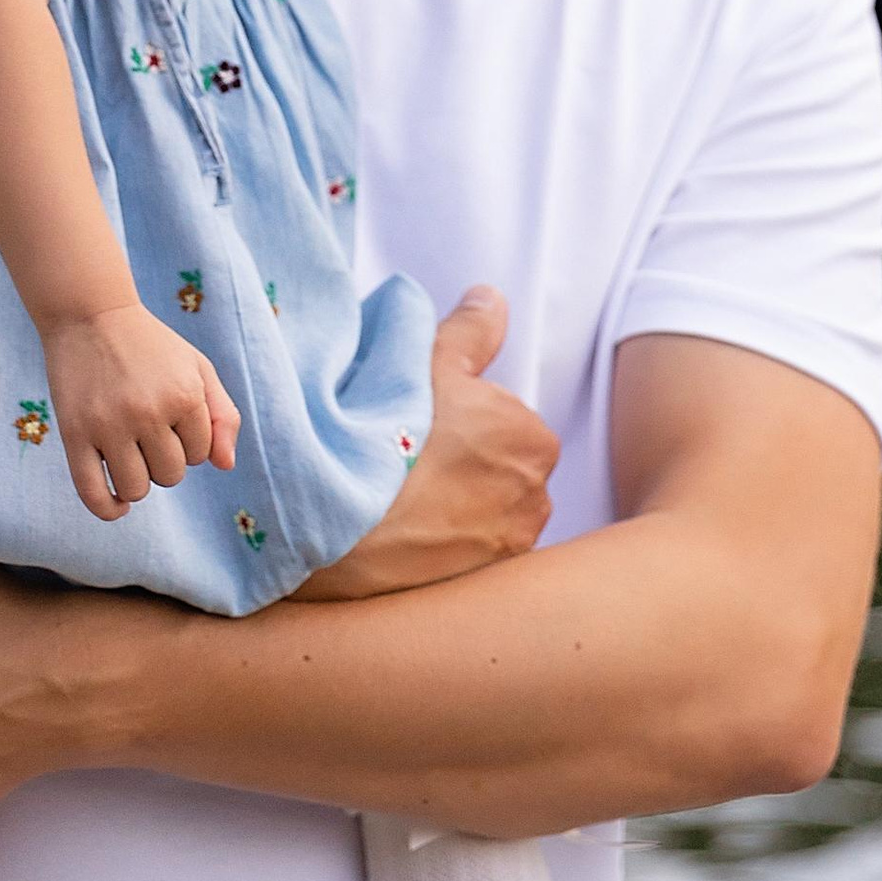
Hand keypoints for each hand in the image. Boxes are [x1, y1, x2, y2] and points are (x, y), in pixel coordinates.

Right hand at [45, 301, 238, 517]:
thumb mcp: (197, 368)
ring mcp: (108, 424)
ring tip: (130, 455)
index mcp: (184, 394)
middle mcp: (148, 411)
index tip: (171, 417)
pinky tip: (118, 505)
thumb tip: (225, 466)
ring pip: (137, 488)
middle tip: (148, 432)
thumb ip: (221, 415)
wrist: (91, 315)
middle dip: (165, 462)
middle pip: (171, 475)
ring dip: (138, 481)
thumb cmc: (151, 346)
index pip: (201, 453)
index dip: (188, 441)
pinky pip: (93, 493)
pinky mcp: (74, 434)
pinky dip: (109, 508)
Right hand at [296, 287, 559, 598]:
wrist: (345, 533)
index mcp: (532, 435)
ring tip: (406, 500)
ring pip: (489, 508)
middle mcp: (536, 493)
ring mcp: (512, 543)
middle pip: (500, 465)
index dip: (459, 419)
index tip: (420, 427)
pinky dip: (450, 539)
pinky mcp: (487, 582)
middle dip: (465, 462)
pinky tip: (412, 532)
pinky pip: (474, 549)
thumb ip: (469, 330)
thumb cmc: (386, 441)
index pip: (504, 419)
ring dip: (459, 503)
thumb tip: (491, 298)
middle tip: (410, 463)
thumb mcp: (426, 366)